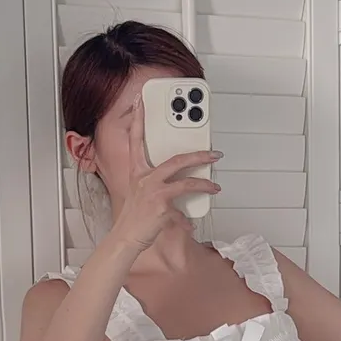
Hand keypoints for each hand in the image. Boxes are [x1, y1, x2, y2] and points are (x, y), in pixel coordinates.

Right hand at [110, 91, 221, 252]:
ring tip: (215, 187)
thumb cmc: (133, 217)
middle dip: (200, 155)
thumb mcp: (140, 193)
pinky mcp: (162, 208)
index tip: (141, 102)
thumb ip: (155, 182)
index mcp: (137, 172)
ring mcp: (154, 193)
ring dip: (205, 185)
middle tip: (214, 153)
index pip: (136, 140)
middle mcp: (145, 179)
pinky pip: (182, 211)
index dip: (138, 120)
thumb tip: (178, 180)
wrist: (126, 238)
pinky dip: (188, 219)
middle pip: (177, 160)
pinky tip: (191, 223)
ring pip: (187, 183)